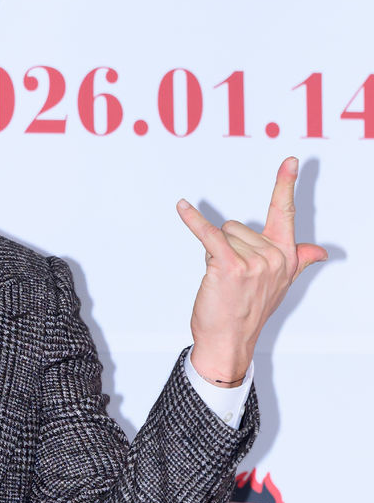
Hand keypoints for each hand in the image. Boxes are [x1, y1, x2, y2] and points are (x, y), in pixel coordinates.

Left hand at [177, 156, 326, 385]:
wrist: (229, 342)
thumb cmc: (248, 313)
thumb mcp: (279, 286)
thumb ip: (298, 262)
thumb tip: (320, 252)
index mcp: (286, 257)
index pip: (286, 213)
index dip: (286, 185)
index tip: (291, 161)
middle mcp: (274, 257)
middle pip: (238, 227)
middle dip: (228, 248)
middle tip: (231, 279)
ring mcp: (253, 262)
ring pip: (223, 235)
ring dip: (215, 255)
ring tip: (222, 282)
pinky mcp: (229, 266)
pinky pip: (209, 235)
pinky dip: (193, 220)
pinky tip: (182, 207)